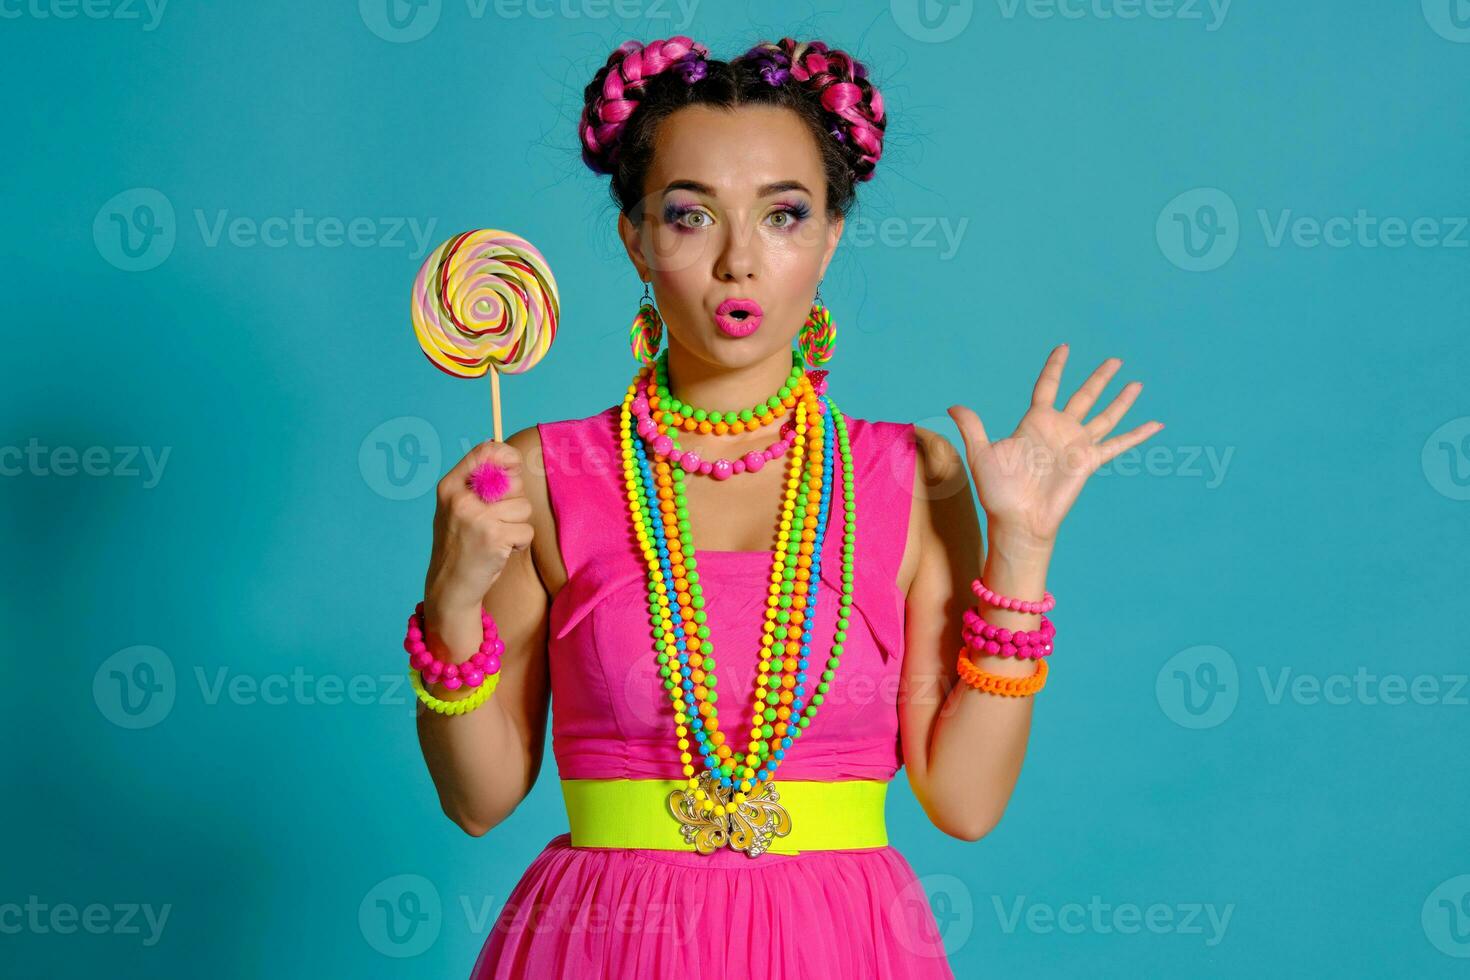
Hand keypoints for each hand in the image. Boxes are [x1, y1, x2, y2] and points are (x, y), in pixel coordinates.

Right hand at [424, 440, 534, 611]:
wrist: (450, 587)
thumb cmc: (460, 545)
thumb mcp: (457, 508)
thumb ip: (479, 485)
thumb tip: (512, 461)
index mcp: (450, 486)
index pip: (486, 450)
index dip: (509, 456)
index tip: (514, 468)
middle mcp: (461, 499)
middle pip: (513, 482)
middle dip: (515, 501)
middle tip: (499, 519)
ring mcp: (477, 518)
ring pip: (523, 507)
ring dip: (518, 525)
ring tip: (498, 537)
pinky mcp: (494, 538)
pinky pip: (526, 530)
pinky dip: (520, 543)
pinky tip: (502, 550)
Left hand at [947, 344, 1163, 545]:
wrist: (1018, 520)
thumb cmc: (998, 492)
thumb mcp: (982, 454)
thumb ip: (973, 428)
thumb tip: (953, 406)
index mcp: (1035, 423)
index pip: (1048, 386)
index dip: (1055, 367)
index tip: (1064, 347)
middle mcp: (1059, 430)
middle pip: (1084, 395)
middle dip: (1099, 378)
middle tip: (1116, 360)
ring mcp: (1077, 445)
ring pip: (1105, 416)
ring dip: (1121, 400)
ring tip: (1137, 383)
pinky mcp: (1089, 461)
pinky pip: (1118, 444)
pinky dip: (1138, 434)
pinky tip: (1156, 424)